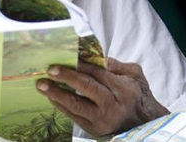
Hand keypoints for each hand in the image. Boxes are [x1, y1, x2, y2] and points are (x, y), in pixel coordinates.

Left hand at [36, 57, 169, 136]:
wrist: (144, 124)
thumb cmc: (137, 95)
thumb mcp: (134, 74)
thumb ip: (114, 64)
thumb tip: (91, 55)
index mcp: (123, 90)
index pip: (98, 74)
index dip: (81, 64)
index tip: (67, 55)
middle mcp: (113, 106)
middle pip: (87, 88)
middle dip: (66, 77)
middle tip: (50, 70)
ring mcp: (102, 120)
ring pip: (76, 106)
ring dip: (56, 94)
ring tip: (42, 85)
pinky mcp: (94, 130)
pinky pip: (74, 117)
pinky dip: (61, 105)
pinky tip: (51, 96)